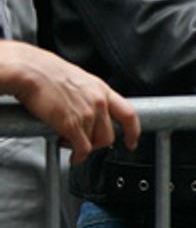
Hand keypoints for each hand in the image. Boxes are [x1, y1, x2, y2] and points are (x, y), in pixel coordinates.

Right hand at [0, 41, 139, 161]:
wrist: (30, 71)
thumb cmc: (45, 72)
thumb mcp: (78, 79)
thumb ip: (87, 96)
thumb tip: (85, 109)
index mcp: (101, 90)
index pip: (128, 114)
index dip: (133, 131)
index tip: (132, 141)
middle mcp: (98, 102)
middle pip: (109, 135)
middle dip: (97, 144)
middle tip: (86, 143)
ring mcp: (87, 114)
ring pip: (94, 143)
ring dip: (83, 148)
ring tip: (69, 141)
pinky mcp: (72, 125)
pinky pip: (82, 149)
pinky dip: (78, 156)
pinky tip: (72, 155)